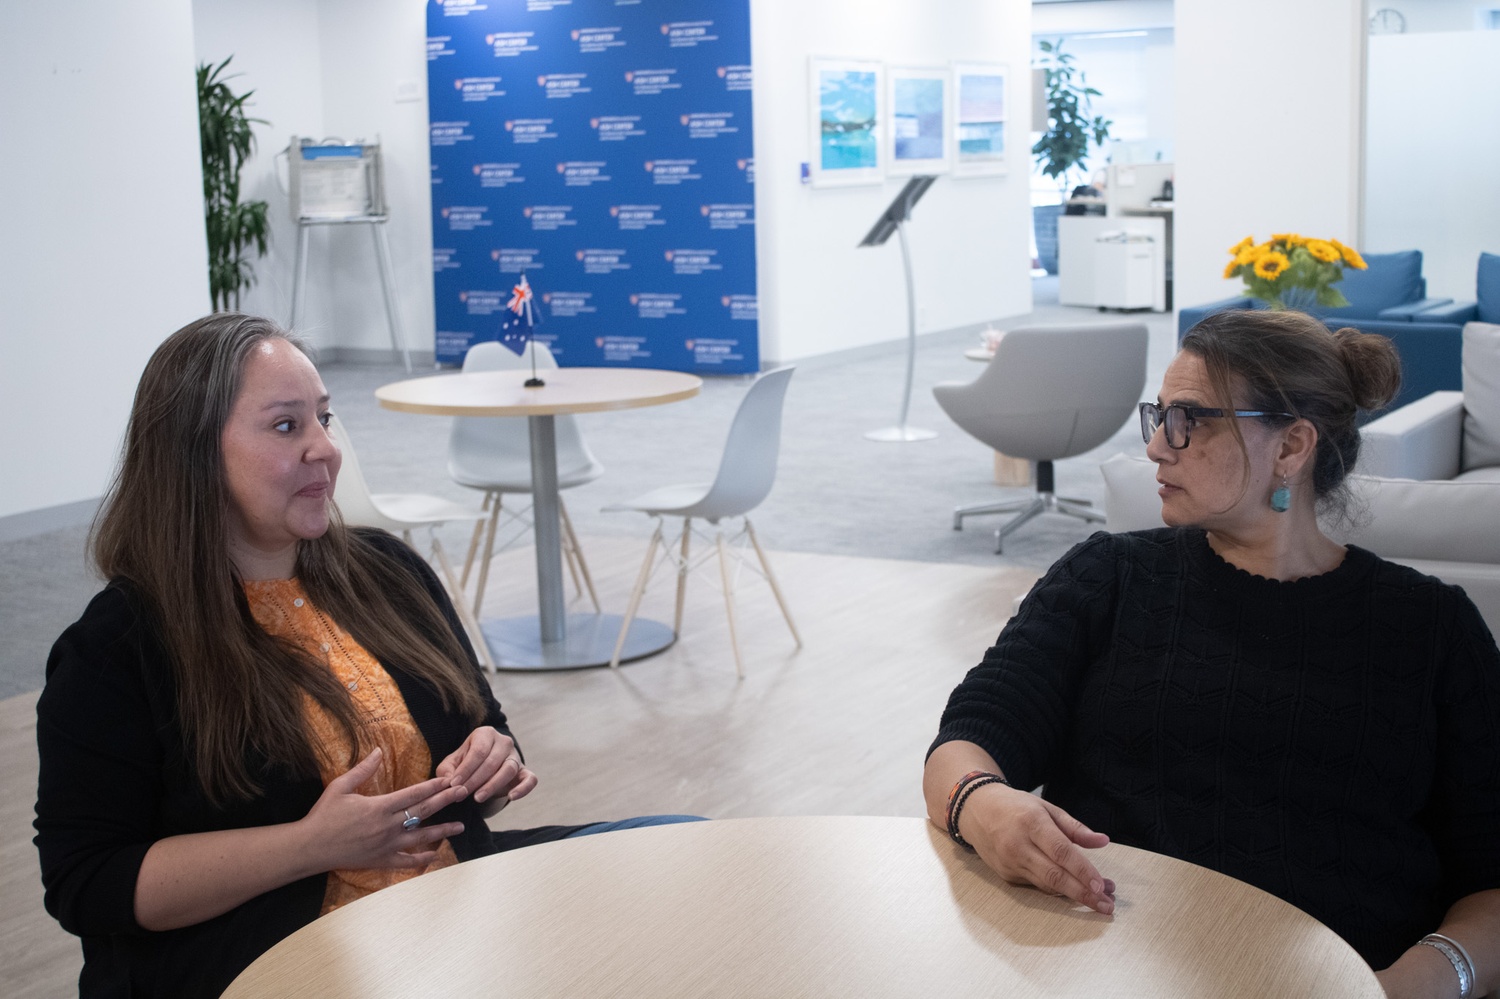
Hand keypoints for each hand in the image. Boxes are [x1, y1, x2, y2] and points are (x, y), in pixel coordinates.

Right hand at [300, 748, 467, 872]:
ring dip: (442, 831)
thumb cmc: (323, 815)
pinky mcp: (381, 861)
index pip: (413, 794)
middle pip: (423, 812)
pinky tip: (436, 856)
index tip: (450, 779)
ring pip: (421, 838)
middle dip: (445, 801)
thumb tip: (379, 751)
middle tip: (463, 793)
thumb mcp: (340, 787)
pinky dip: (422, 859)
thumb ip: (363, 769)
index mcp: (379, 806)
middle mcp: (387, 826)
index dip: (433, 786)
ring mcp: (386, 845)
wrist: (310, 847)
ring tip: (459, 826)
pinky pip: (407, 862)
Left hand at [435, 726, 536, 806]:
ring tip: (478, 798)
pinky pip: (530, 779)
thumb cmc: (465, 764)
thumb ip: (447, 771)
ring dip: (492, 785)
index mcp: (485, 734)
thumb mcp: (452, 764)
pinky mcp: (525, 771)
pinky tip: (511, 797)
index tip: (454, 784)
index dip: (466, 769)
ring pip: (508, 770)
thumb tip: (449, 782)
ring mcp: (516, 756)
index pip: (478, 751)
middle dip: (475, 780)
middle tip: (462, 794)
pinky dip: (523, 788)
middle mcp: (504, 742)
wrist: (483, 768)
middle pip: (491, 761)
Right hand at [960, 783, 1115, 914]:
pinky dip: (1058, 890)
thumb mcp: (1046, 807)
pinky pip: (1037, 886)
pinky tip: (1075, 891)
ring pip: (1047, 885)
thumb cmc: (1015, 806)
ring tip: (1100, 900)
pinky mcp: (1007, 875)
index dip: (1082, 871)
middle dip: (1083, 894)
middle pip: (1054, 876)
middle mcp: (1018, 846)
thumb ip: (1075, 827)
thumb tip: (1102, 841)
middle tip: (1107, 905)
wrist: (976, 811)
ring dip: (1075, 895)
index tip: (1101, 885)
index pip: (1061, 852)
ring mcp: (1010, 863)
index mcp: (1031, 823)